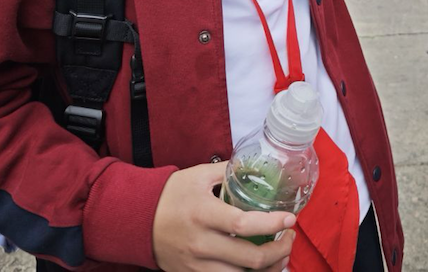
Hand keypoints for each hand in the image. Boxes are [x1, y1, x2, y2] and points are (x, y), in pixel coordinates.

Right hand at [152, 163, 294, 271]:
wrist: (136, 219)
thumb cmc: (170, 194)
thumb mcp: (199, 175)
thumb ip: (230, 171)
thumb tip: (258, 166)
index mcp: (203, 214)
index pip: (242, 224)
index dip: (271, 224)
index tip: (290, 219)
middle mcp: (200, 243)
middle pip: (248, 258)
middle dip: (278, 251)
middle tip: (290, 238)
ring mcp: (195, 264)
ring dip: (267, 270)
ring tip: (280, 256)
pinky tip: (259, 269)